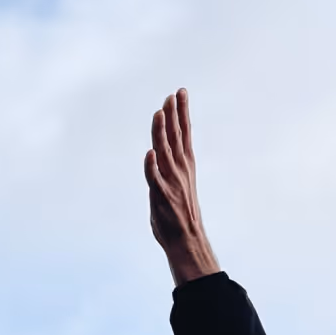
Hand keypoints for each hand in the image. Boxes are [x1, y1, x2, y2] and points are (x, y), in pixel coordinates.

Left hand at [143, 89, 219, 285]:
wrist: (186, 241)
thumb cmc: (179, 215)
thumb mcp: (177, 184)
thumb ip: (168, 167)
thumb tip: (159, 152)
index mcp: (185, 166)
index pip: (184, 133)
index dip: (182, 113)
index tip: (180, 93)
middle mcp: (180, 171)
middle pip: (176, 137)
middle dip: (174, 115)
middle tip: (173, 95)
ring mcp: (171, 183)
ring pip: (164, 152)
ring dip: (161, 133)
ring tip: (160, 113)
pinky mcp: (162, 197)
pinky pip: (154, 179)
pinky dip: (151, 167)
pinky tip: (149, 153)